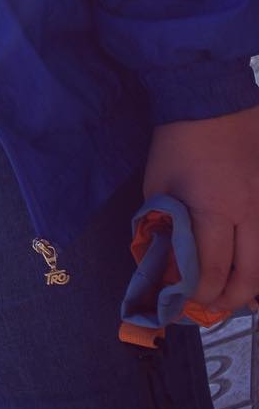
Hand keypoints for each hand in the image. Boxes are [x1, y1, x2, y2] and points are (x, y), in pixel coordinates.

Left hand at [143, 106, 258, 309]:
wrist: (211, 100)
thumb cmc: (177, 142)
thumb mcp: (158, 183)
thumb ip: (164, 224)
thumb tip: (166, 259)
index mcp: (215, 210)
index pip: (211, 269)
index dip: (198, 293)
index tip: (183, 302)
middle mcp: (249, 214)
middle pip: (248, 277)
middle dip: (227, 300)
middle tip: (209, 308)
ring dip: (250, 288)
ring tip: (233, 298)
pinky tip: (250, 272)